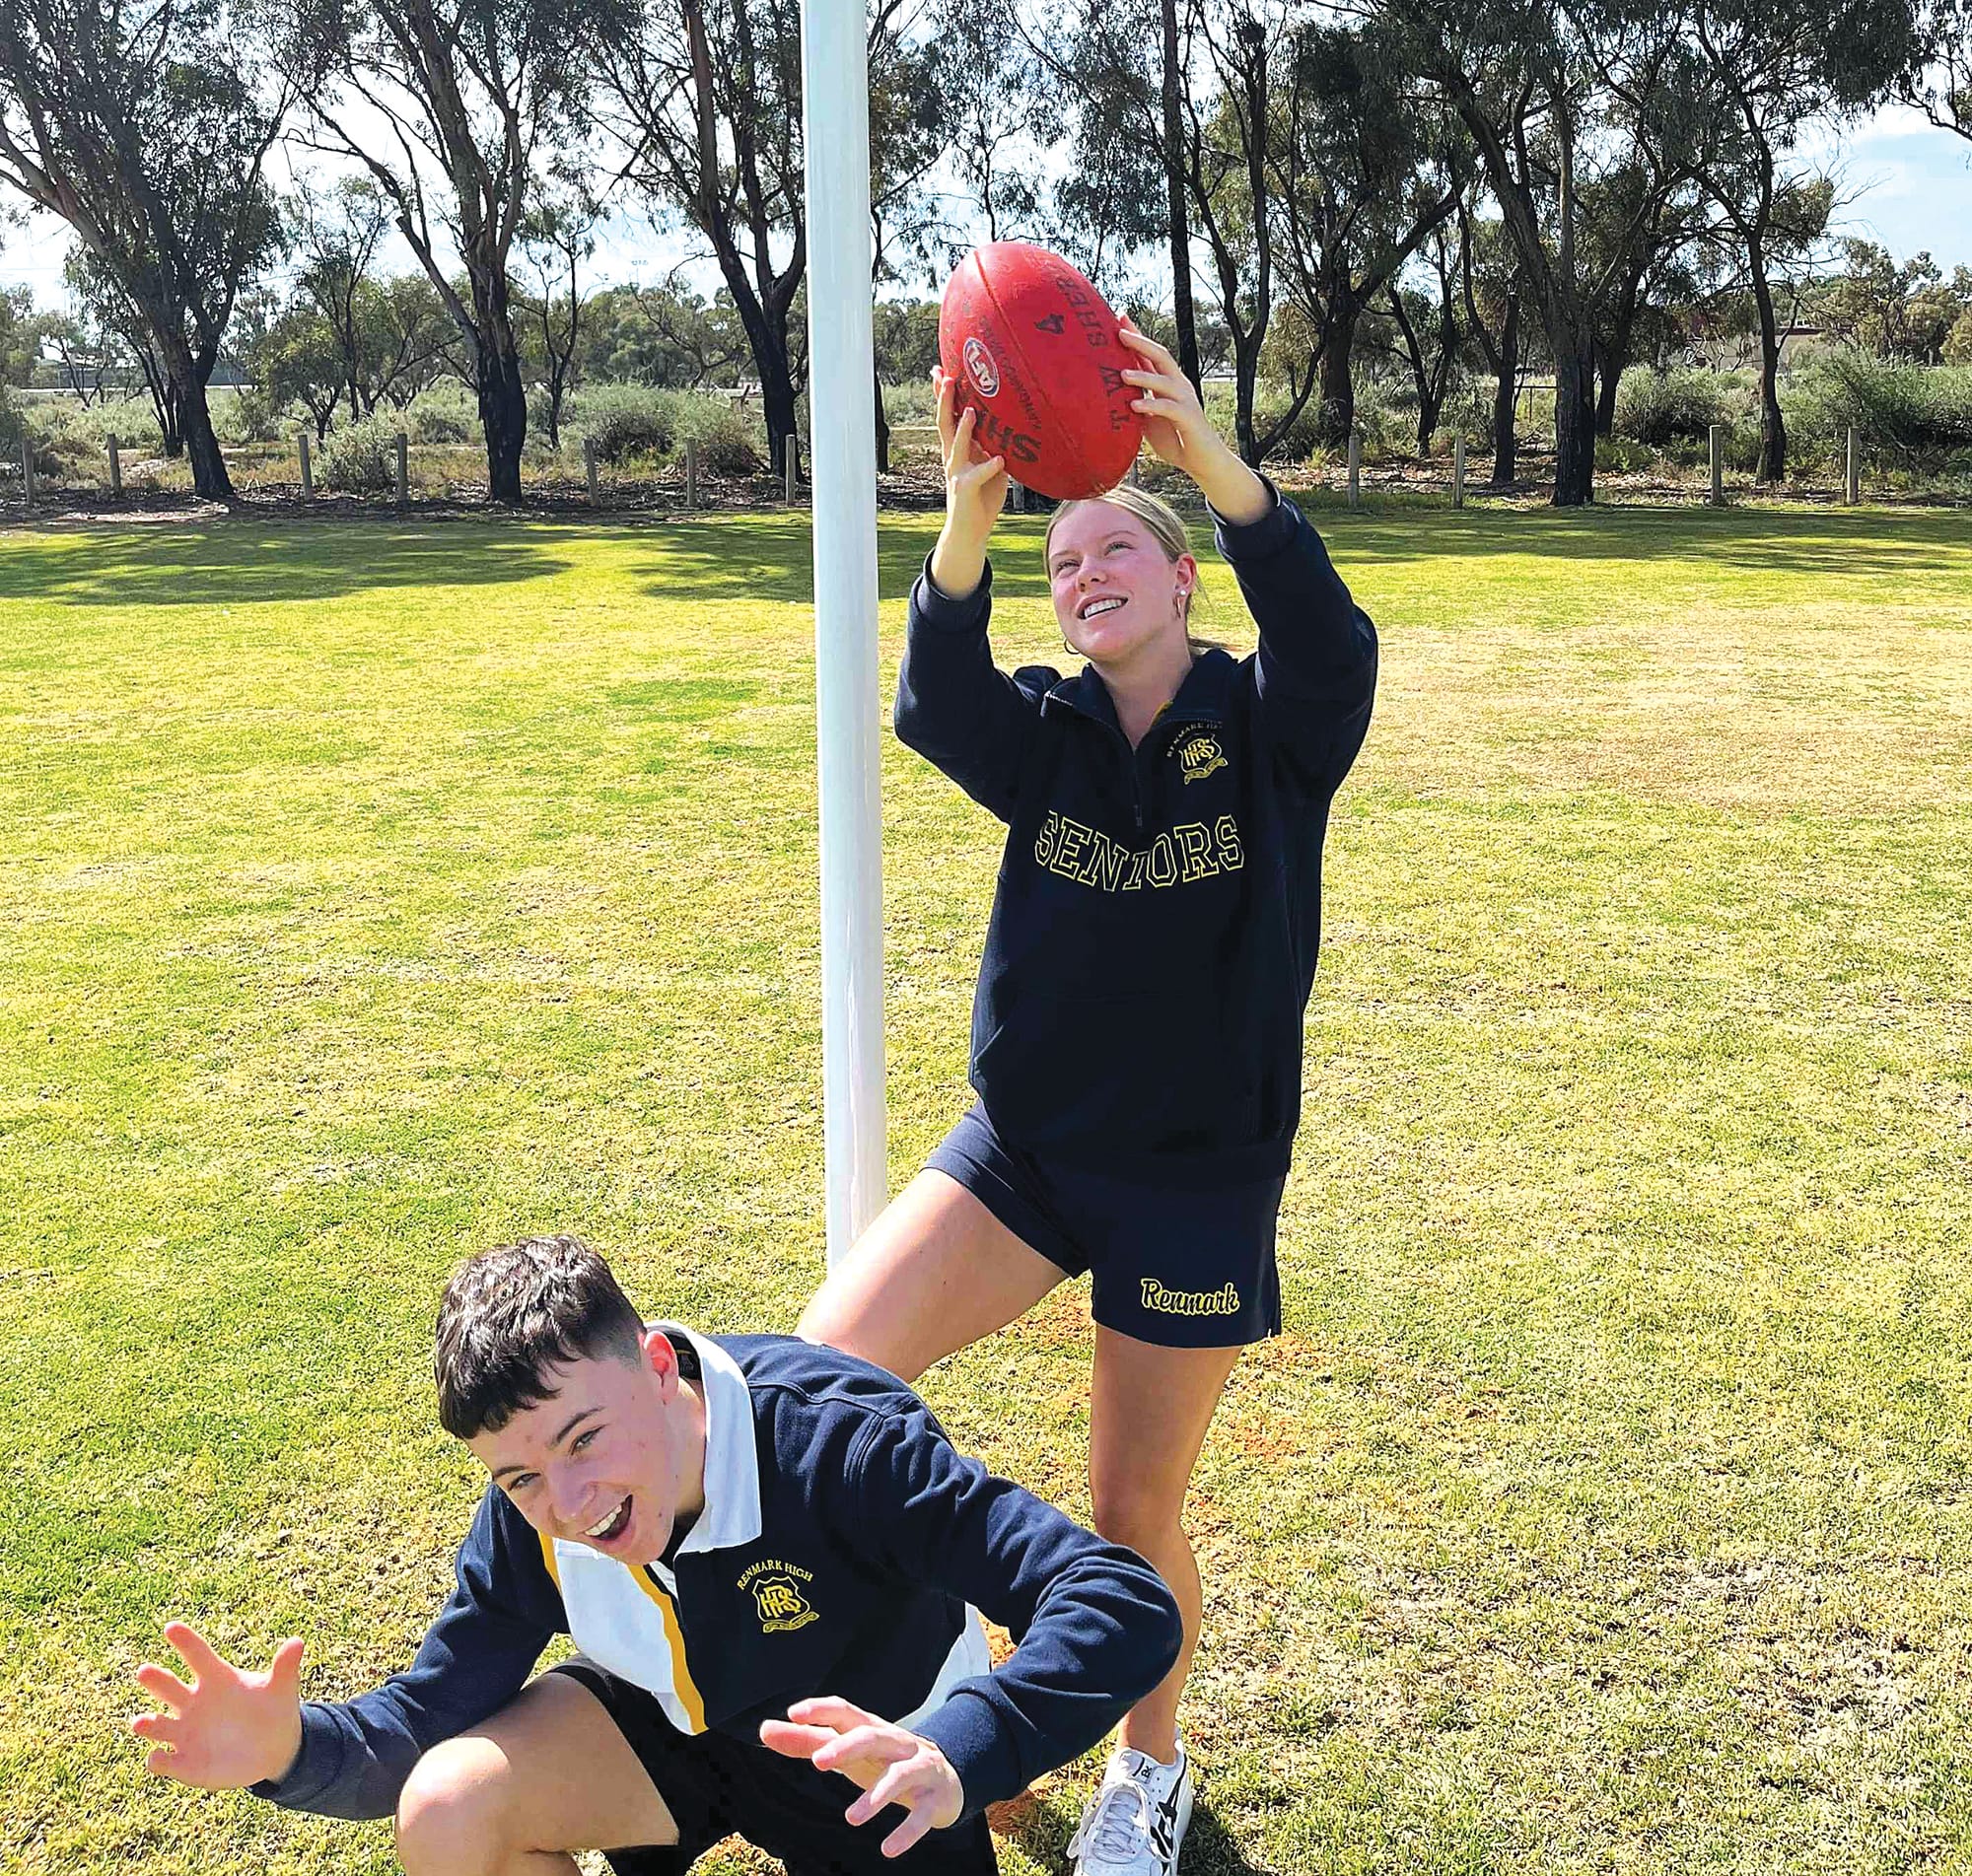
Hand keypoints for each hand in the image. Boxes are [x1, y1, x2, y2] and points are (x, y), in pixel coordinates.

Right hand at [129, 1621, 305, 1790]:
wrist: (274, 1750)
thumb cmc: (273, 1710)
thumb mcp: (281, 1689)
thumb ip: (285, 1667)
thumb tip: (297, 1642)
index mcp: (216, 1679)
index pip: (198, 1655)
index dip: (185, 1641)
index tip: (171, 1627)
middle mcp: (194, 1703)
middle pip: (169, 1687)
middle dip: (155, 1679)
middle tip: (145, 1671)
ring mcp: (186, 1732)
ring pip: (158, 1725)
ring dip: (148, 1724)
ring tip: (141, 1723)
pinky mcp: (185, 1762)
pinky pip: (165, 1761)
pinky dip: (159, 1760)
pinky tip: (157, 1757)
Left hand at [760, 1695, 963, 1856]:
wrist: (945, 1778)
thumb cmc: (882, 1761)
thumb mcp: (847, 1751)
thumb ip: (807, 1741)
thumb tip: (765, 1730)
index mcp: (871, 1729)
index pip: (845, 1711)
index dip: (821, 1709)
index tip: (794, 1714)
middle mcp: (896, 1743)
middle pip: (871, 1736)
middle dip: (846, 1746)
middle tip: (818, 1762)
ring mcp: (918, 1768)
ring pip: (899, 1774)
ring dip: (876, 1795)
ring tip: (851, 1819)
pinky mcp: (933, 1798)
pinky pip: (922, 1813)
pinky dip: (907, 1830)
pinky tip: (888, 1849)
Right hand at [928, 364, 1007, 601]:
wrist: (969, 531)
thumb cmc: (982, 497)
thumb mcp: (992, 467)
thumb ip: (997, 446)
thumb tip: (1015, 426)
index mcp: (958, 450)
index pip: (949, 416)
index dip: (944, 395)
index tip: (940, 370)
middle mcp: (953, 458)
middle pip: (945, 423)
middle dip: (944, 400)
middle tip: (945, 376)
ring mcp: (957, 473)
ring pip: (956, 445)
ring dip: (965, 428)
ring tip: (973, 410)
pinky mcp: (965, 490)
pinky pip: (977, 476)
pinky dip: (988, 467)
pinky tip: (999, 459)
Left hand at [1116, 321, 1269, 522]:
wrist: (1201, 460)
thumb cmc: (1175, 438)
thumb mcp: (1149, 418)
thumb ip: (1135, 403)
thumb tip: (1108, 396)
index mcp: (1169, 382)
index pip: (1151, 355)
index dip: (1137, 336)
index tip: (1119, 319)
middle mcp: (1179, 385)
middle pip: (1161, 356)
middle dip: (1141, 343)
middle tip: (1120, 332)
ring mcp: (1186, 400)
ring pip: (1165, 380)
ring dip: (1143, 376)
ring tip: (1122, 374)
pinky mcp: (1189, 418)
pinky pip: (1169, 408)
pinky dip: (1152, 405)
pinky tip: (1135, 406)